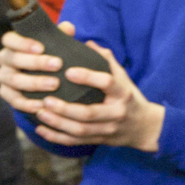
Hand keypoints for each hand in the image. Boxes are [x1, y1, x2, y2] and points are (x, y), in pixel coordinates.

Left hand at [0, 22, 163, 151]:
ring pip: (79, 131)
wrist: (144, 127)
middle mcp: (115, 113)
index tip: (68, 71)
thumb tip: (87, 43)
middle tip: (46, 99)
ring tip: (40, 112)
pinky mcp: (99, 141)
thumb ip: (106, 60)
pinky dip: (57, 137)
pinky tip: (41, 129)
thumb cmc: (129, 97)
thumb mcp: (123, 77)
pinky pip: (75, 142)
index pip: (107, 83)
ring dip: (57, 123)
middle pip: (88, 114)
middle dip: (65, 108)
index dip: (88, 77)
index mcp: (122, 93)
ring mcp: (107, 130)